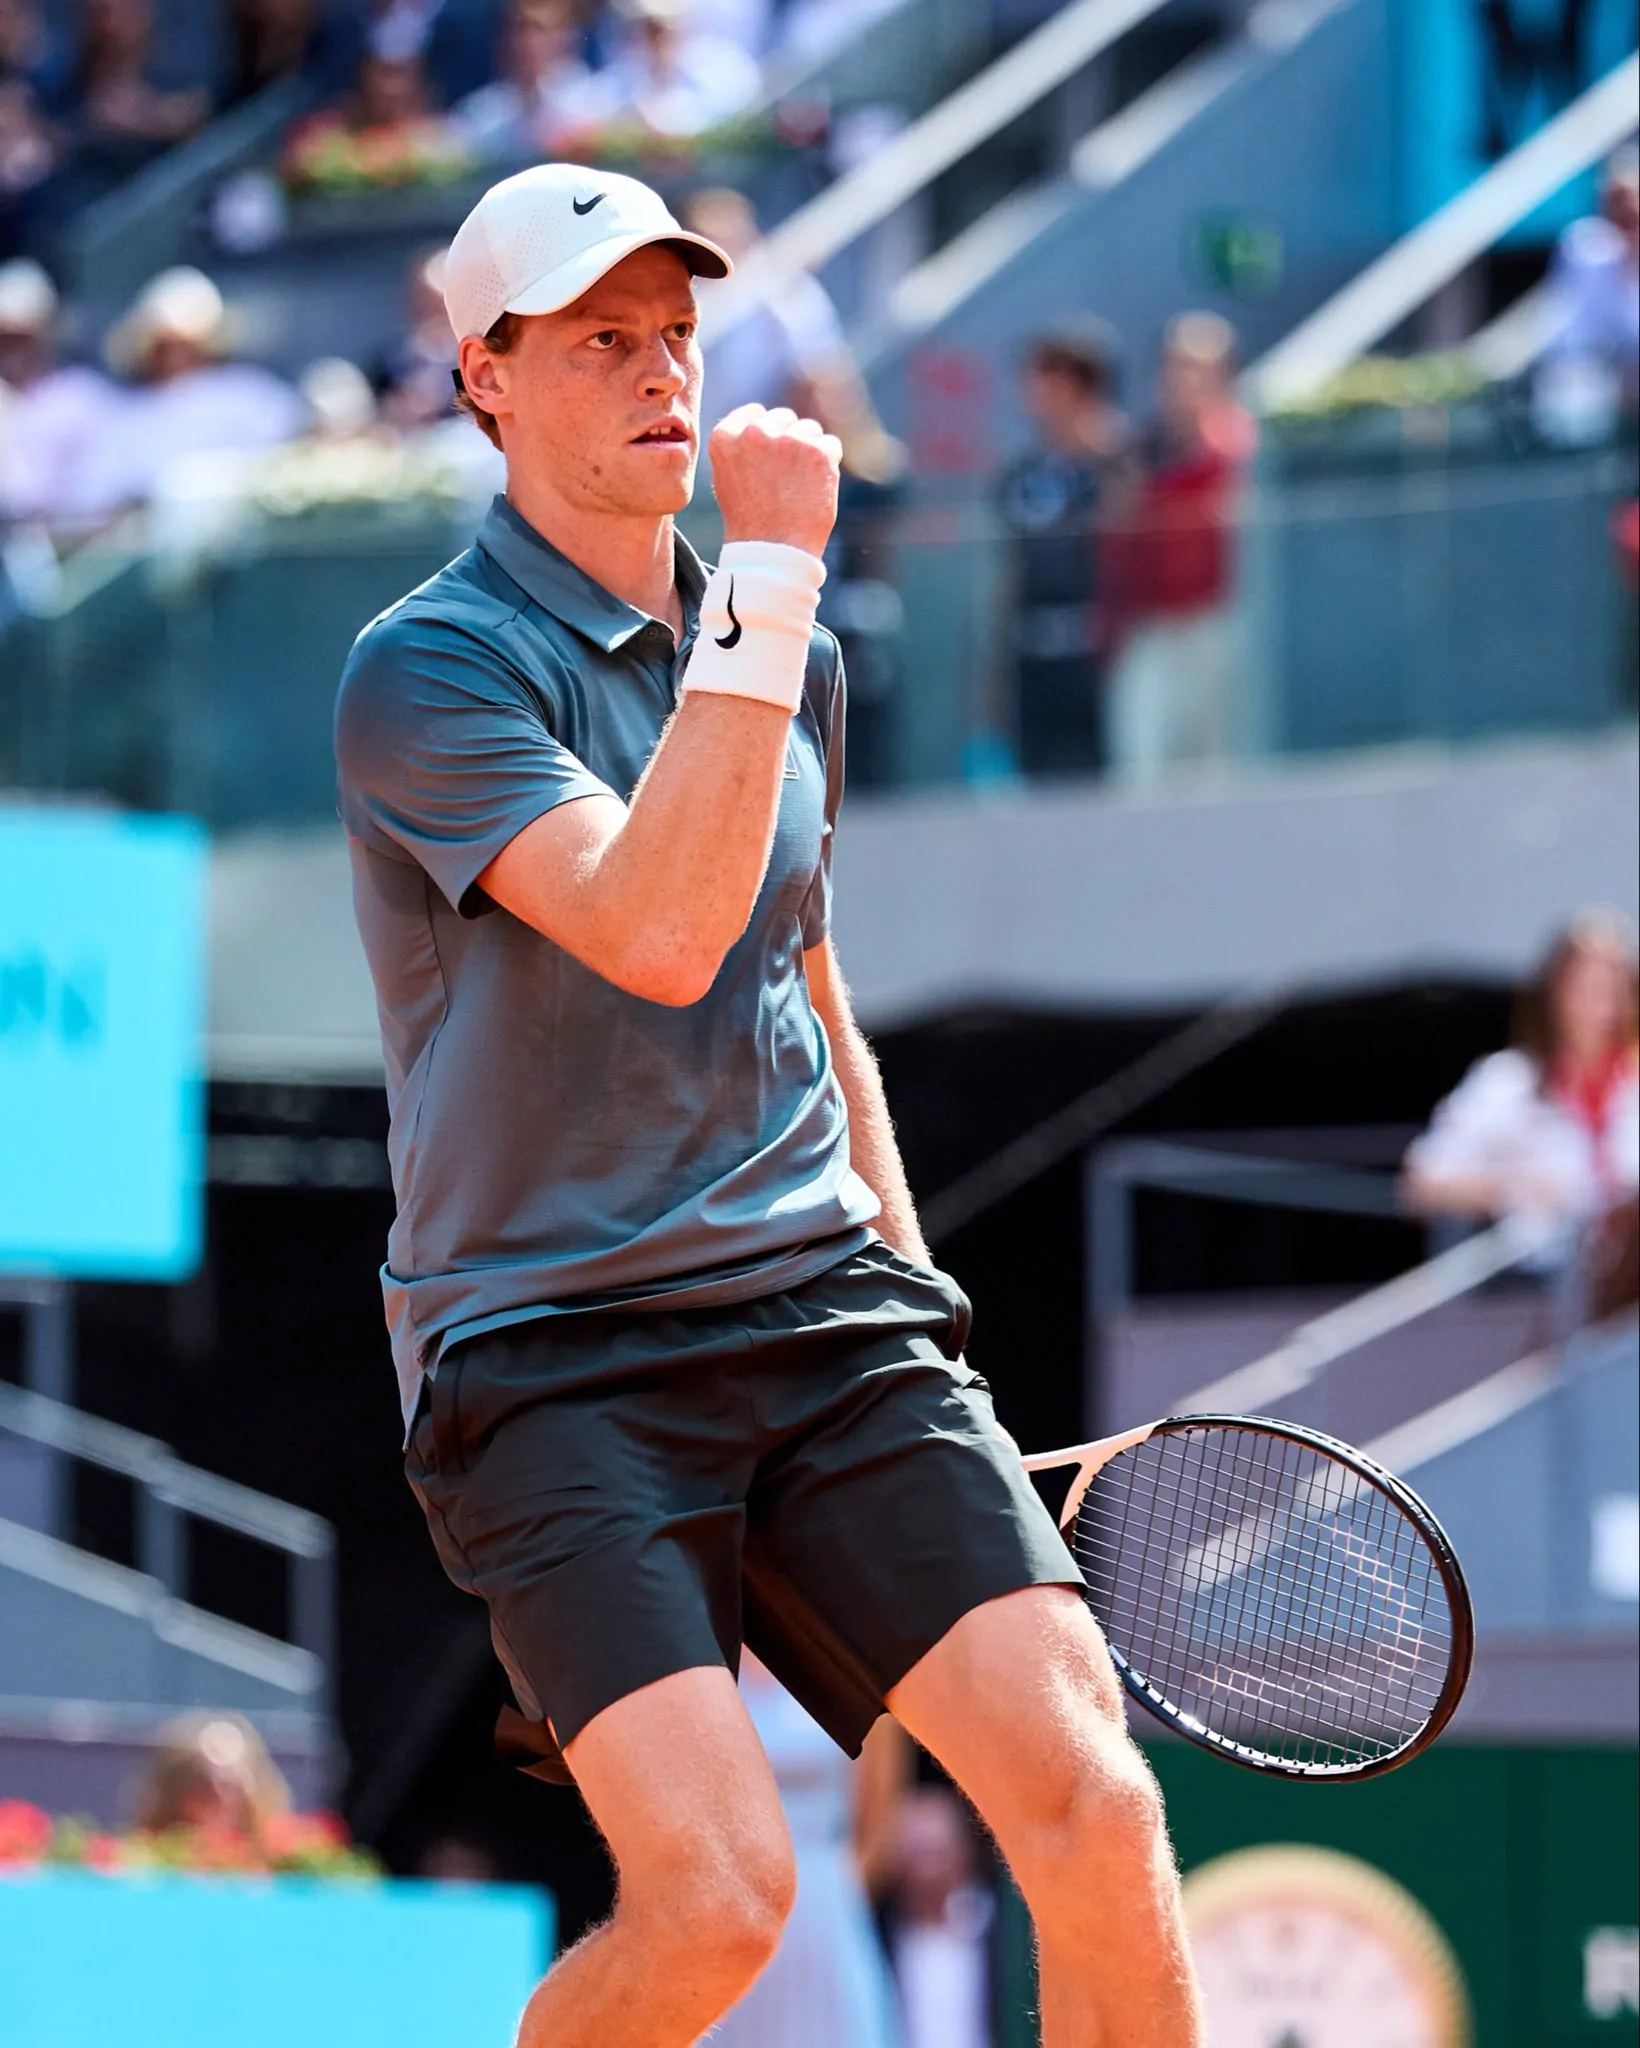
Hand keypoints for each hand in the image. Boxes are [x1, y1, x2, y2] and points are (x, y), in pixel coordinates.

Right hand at [710, 404, 841, 556]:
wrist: (774, 553)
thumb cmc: (750, 522)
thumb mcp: (727, 479)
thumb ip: (740, 447)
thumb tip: (761, 423)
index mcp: (725, 438)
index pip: (754, 413)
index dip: (766, 435)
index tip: (768, 460)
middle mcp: (754, 433)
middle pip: (784, 418)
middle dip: (789, 441)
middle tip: (785, 479)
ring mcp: (787, 440)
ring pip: (810, 430)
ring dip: (810, 452)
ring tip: (799, 487)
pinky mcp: (817, 452)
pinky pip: (831, 445)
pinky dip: (829, 466)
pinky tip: (815, 489)